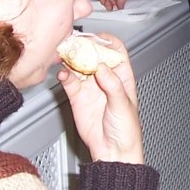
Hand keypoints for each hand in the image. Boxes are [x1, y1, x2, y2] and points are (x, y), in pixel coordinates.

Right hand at [58, 34, 143, 164]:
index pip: (116, 51)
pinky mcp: (77, 96)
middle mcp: (105, 79)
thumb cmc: (126, 131)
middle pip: (94, 55)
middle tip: (76, 43)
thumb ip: (112, 85)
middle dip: (85, 47)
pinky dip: (64, 75)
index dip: (107, 42)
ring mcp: (90, 86)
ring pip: (79, 65)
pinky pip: (68, 80)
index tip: (97, 38)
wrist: (112, 152)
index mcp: (122, 77)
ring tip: (66, 56)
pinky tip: (63, 74)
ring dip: (72, 58)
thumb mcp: (123, 105)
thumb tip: (101, 67)